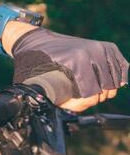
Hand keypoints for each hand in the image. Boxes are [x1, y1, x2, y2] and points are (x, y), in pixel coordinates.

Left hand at [12, 28, 128, 107]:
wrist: (35, 38)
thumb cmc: (34, 61)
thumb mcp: (36, 80)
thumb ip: (50, 98)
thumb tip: (64, 115)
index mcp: (77, 62)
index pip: (92, 95)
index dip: (82, 103)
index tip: (71, 101)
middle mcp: (92, 53)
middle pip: (106, 89)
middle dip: (94, 97)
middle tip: (81, 96)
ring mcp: (101, 49)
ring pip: (114, 81)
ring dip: (106, 89)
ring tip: (91, 90)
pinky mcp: (107, 47)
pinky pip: (121, 68)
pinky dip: (117, 77)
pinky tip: (107, 83)